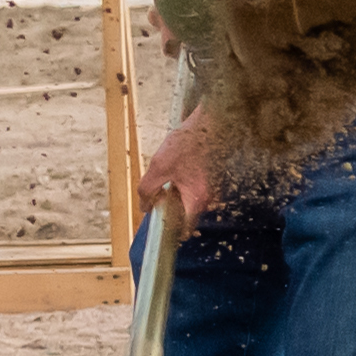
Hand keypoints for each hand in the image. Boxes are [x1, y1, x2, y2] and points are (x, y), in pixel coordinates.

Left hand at [142, 112, 223, 227]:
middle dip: (170, 210)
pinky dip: (183, 187)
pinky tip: (176, 171)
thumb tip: (145, 207)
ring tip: (166, 181)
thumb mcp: (159, 167)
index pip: (184, 230)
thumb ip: (147, 190)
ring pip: (189, 202)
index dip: (169, 231)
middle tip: (157, 197)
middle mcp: (208, 199)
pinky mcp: (210, 179)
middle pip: (186, 216)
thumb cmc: (188, 145)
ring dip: (176, 197)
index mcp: (196, 201)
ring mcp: (211, 189)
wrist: (210, 123)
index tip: (158, 223)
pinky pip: (194, 191)